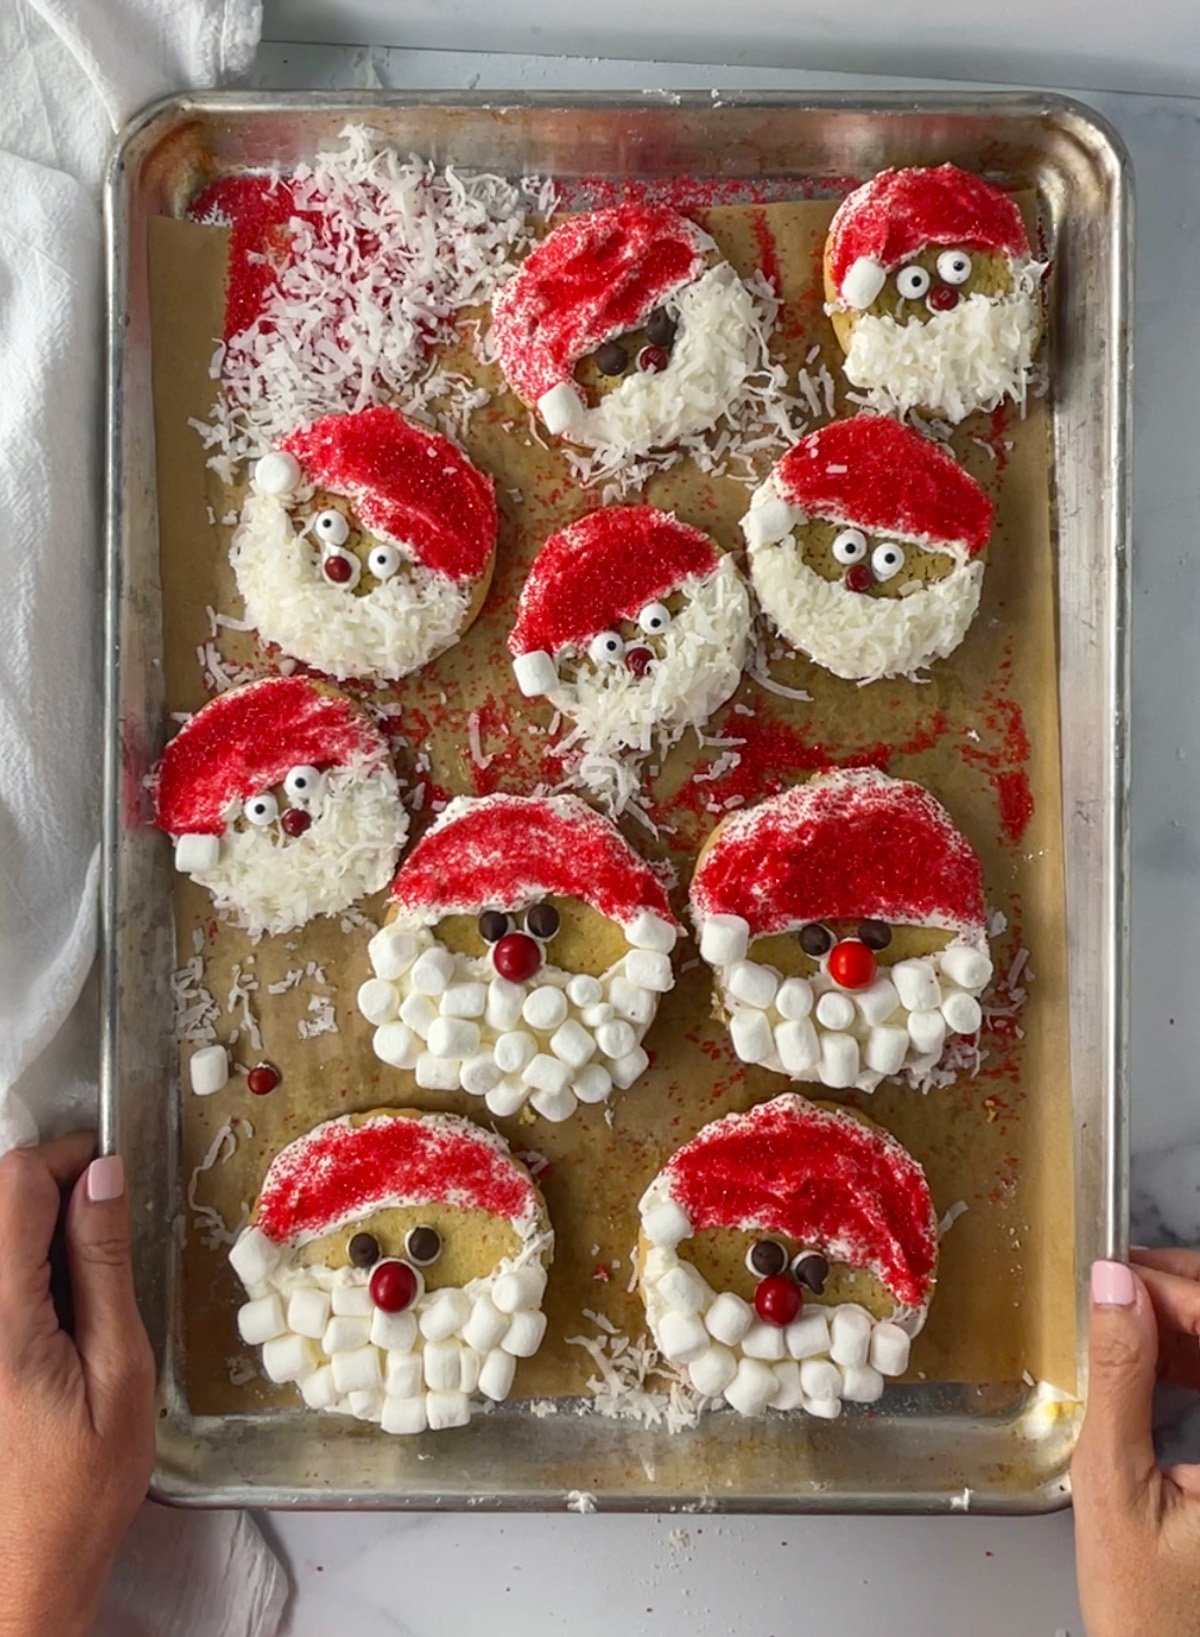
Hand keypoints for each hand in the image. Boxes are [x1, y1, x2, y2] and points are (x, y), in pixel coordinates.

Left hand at [0, 1135, 153, 1636]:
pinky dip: (15, 1276)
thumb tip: (105, 1176)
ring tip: (74, 1287)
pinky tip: (42, 1320)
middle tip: (102, 1233)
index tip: (111, 1178)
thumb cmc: (79, 1490)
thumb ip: (104, 1265)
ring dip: (30, 1236)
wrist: (17, 1578)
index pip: (15, 1182)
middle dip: (50, 1193)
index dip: (67, 1160)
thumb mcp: (118, 1371)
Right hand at [1072, 1251, 1199, 1636]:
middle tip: (1118, 1284)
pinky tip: (1154, 1357)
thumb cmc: (1152, 1617)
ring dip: (1188, 1321)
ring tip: (1124, 1317)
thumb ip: (1118, 1380)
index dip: (1178, 1289)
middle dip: (1183, 1293)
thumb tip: (1112, 1288)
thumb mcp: (1117, 1489)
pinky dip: (1198, 1358)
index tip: (1120, 1279)